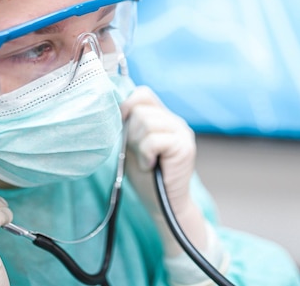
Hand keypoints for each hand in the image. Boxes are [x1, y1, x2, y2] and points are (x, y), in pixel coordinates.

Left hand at [120, 86, 196, 217]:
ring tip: (146, 160)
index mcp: (163, 117)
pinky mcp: (184, 146)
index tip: (121, 126)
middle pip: (141, 109)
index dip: (127, 106)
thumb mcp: (132, 145)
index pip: (143, 94)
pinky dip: (146, 153)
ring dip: (139, 145)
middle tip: (139, 153)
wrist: (164, 206)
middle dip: (131, 132)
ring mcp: (182, 133)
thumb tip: (114, 106)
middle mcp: (175, 121)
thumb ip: (129, 125)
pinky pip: (154, 139)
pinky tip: (150, 165)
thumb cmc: (146, 178)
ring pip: (146, 122)